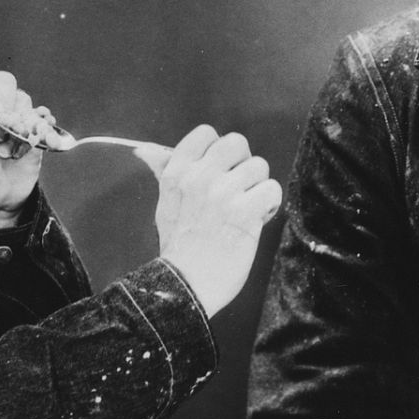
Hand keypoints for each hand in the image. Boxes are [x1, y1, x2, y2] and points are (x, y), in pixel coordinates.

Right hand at [136, 125, 283, 317]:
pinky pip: (272, 189)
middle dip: (242, 164)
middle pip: (237, 143)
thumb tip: (146, 150)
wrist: (186, 285)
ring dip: (257, 187)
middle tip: (238, 188)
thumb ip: (164, 172)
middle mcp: (199, 177)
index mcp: (177, 172)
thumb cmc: (177, 248)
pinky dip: (270, 205)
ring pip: (259, 166)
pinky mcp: (245, 212)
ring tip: (246, 208)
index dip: (218, 149)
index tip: (219, 170)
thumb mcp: (164, 204)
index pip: (206, 133)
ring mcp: (222, 193)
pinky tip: (257, 219)